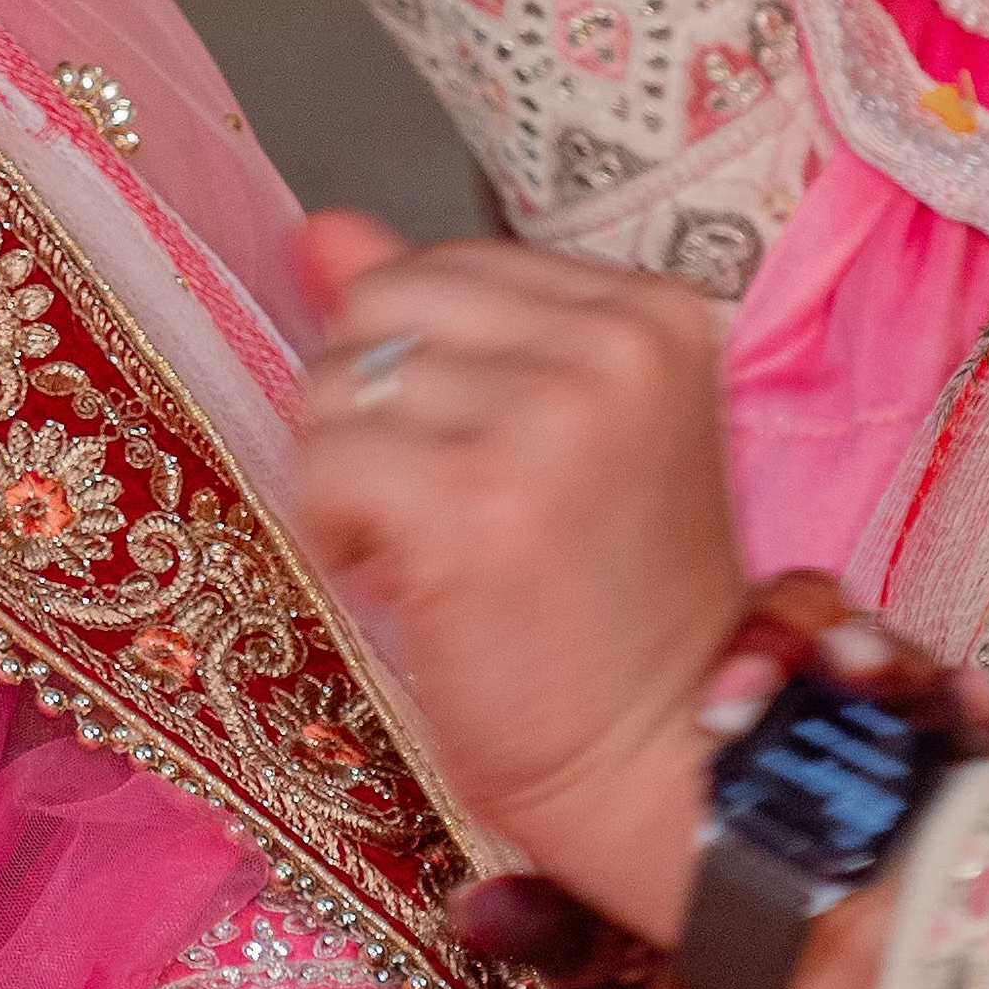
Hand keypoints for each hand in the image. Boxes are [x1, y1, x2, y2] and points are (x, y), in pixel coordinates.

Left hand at [288, 215, 743, 912]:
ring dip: (350, 480)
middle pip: (380, 308)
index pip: (443, 269)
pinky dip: (333, 531)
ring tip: (425, 554)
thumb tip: (319, 227)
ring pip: (338, 384)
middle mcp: (614, 345)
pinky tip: (397, 582)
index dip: (420, 375)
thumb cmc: (611, 617)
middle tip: (431, 511)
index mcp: (650, 312)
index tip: (475, 467)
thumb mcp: (546, 438)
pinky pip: (324, 464)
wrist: (669, 760)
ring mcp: (550, 416)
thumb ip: (441, 324)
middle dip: (371, 411)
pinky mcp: (478, 499)